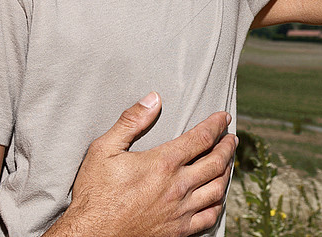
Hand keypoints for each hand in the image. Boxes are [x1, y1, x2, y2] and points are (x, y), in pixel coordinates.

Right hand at [51, 94, 235, 236]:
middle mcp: (178, 187)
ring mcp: (180, 211)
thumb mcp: (103, 150)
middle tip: (231, 138)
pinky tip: (217, 196)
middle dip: (228, 146)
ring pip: (217, 189)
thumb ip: (130, 122)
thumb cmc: (94, 194)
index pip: (202, 138)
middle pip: (216, 162)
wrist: (90, 236)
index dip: (217, 124)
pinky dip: (218, 204)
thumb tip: (153, 98)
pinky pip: (209, 217)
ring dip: (227, 172)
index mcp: (163, 163)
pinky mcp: (178, 231)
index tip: (224, 117)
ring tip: (227, 163)